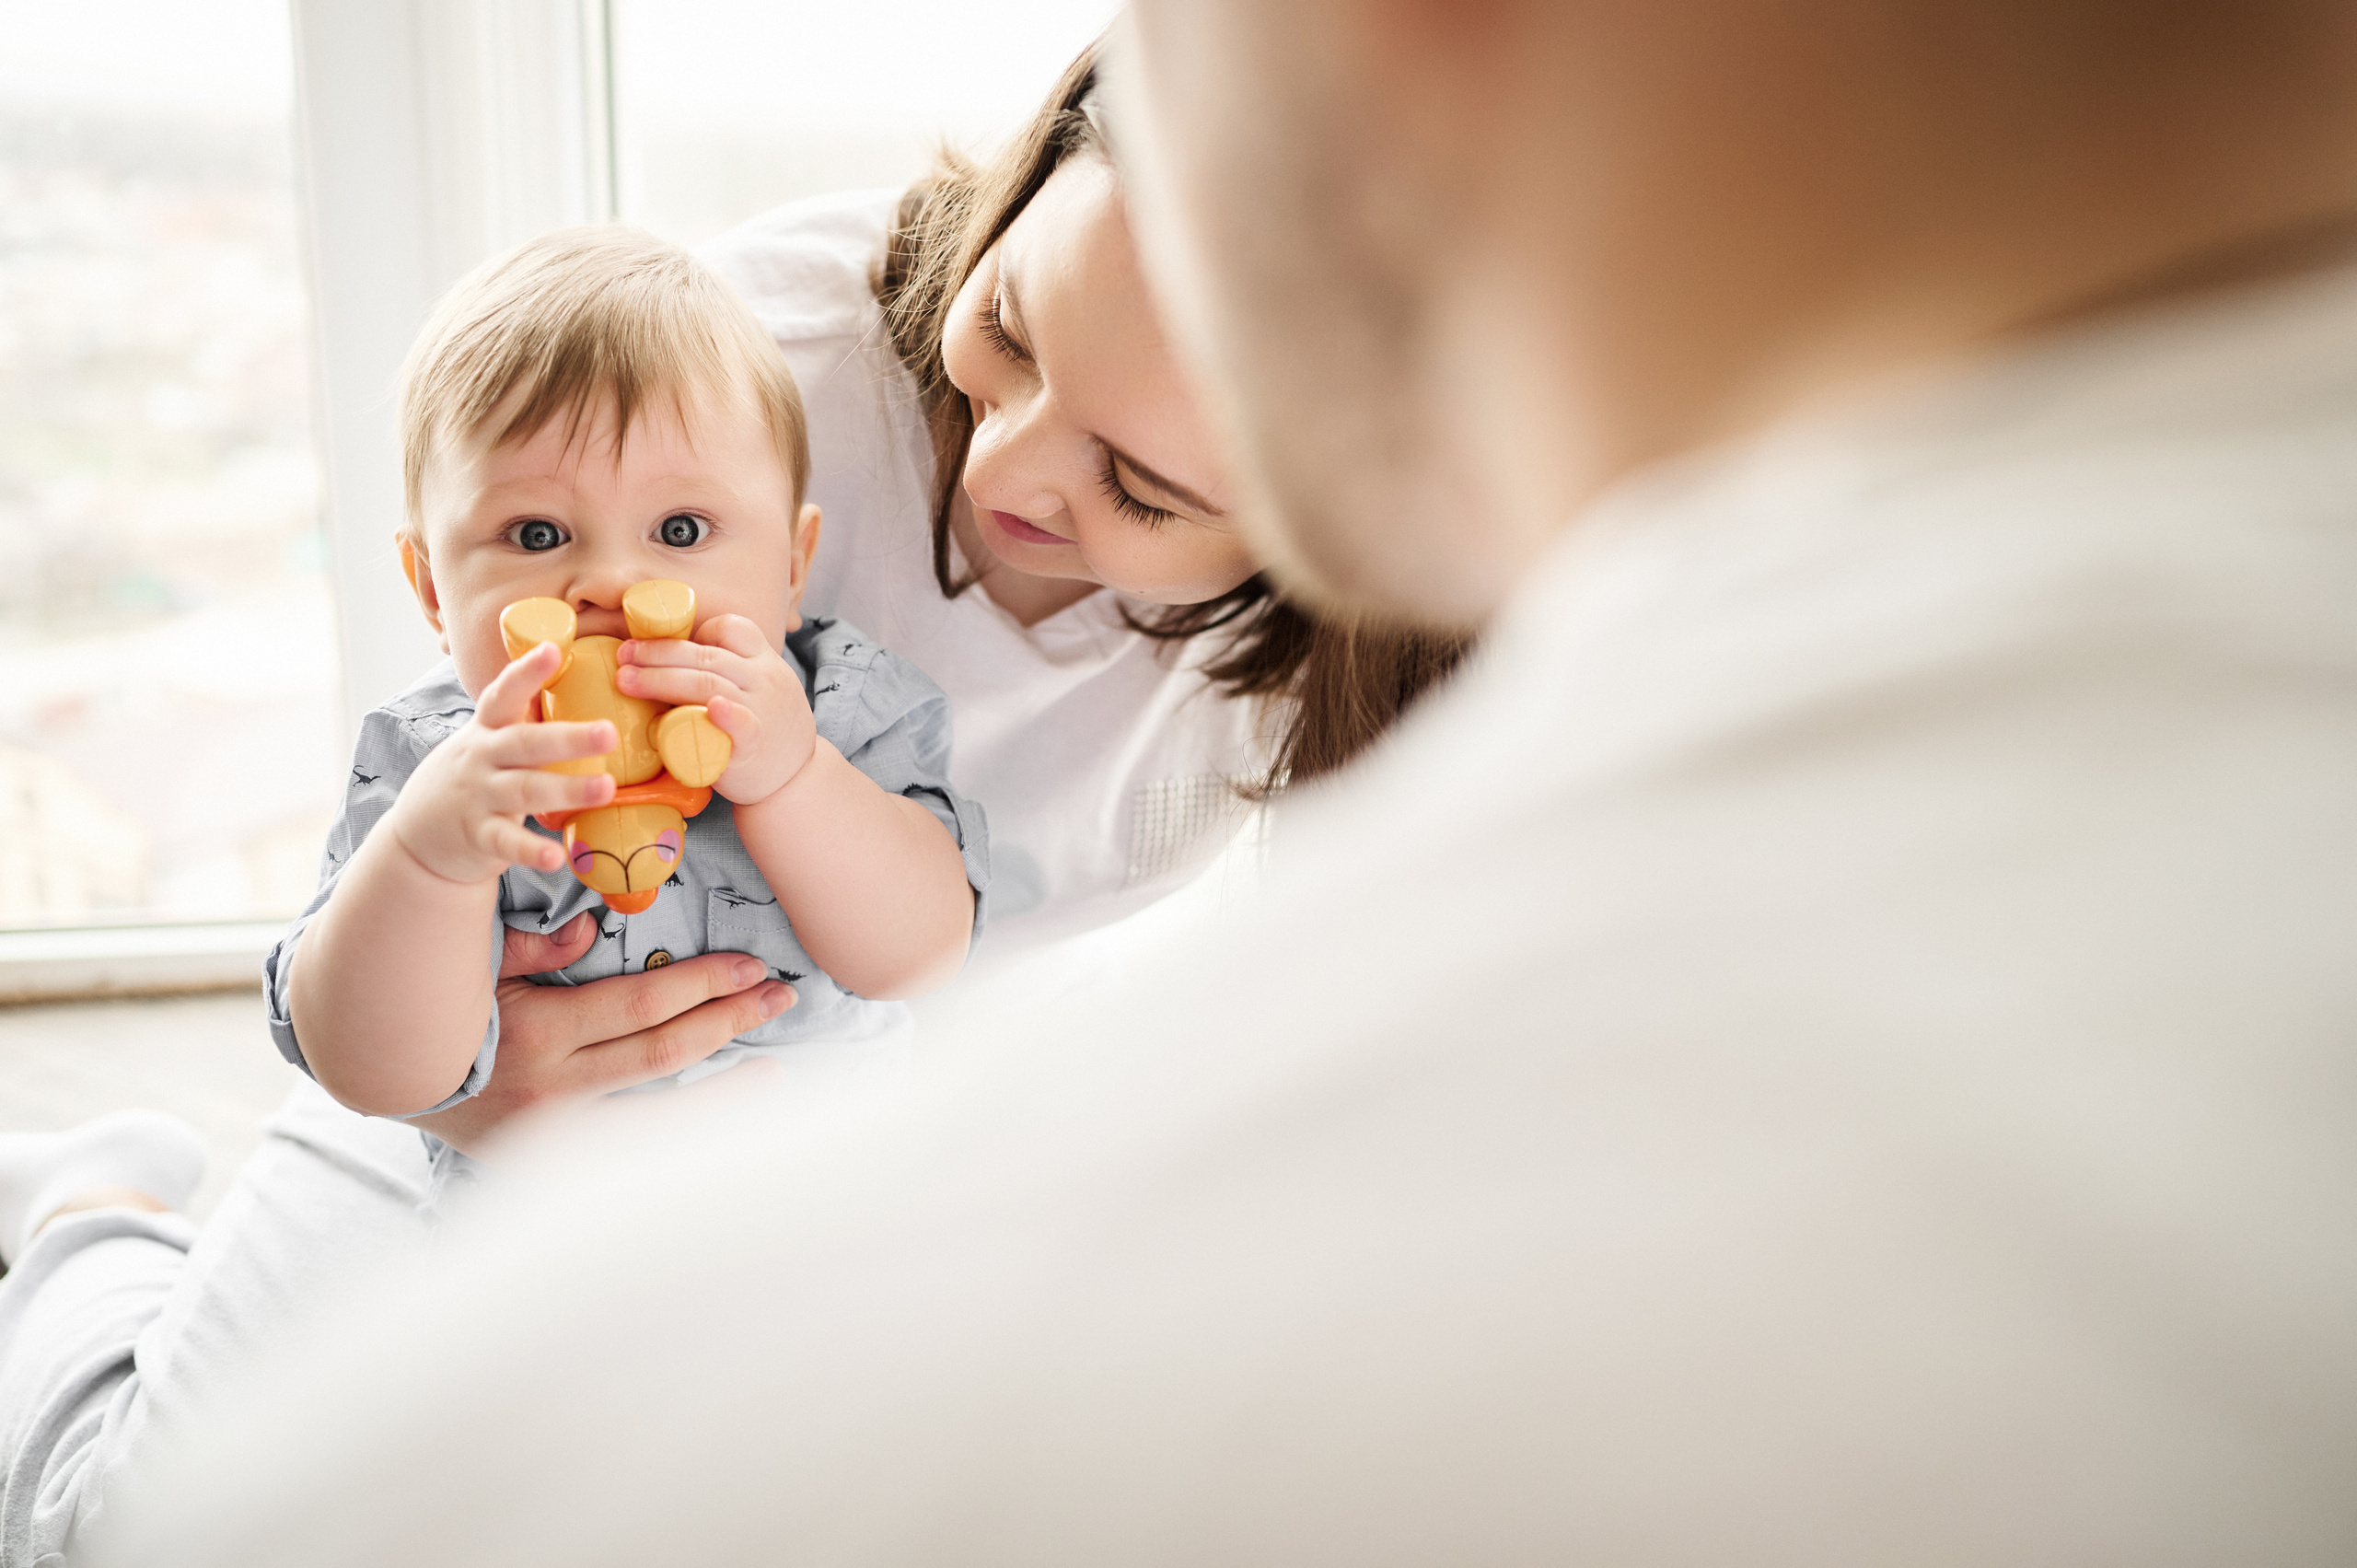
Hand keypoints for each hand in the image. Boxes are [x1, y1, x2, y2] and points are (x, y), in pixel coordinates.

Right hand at [386, 641, 617, 884]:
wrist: (419, 834)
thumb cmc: (473, 778)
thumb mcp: (488, 742)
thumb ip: (524, 721)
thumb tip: (578, 681)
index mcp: (488, 730)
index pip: (504, 695)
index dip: (526, 672)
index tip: (554, 649)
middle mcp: (481, 758)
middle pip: (525, 743)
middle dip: (568, 737)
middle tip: (608, 733)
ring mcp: (478, 797)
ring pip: (524, 790)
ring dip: (567, 789)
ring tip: (606, 788)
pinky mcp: (479, 837)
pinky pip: (507, 842)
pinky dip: (532, 850)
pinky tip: (557, 857)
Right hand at [409, 912, 798, 1154]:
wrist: (396, 1087)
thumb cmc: (445, 1012)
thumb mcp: (479, 969)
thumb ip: (536, 947)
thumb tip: (595, 928)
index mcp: (537, 1030)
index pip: (642, 1004)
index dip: (704, 984)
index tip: (751, 966)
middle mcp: (554, 1086)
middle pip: (665, 1051)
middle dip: (730, 1021)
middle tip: (781, 996)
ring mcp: (558, 1133)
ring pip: (661, 1116)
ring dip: (725, 1091)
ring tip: (776, 1067)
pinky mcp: (558, 1160)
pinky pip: (634, 1148)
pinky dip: (685, 1134)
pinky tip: (725, 1117)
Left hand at [617, 615, 816, 805]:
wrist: (796, 780)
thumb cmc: (765, 732)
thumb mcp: (759, 690)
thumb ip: (726, 673)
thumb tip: (668, 659)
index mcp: (764, 662)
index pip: (731, 629)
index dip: (691, 631)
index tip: (658, 647)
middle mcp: (764, 680)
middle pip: (705, 656)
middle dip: (658, 653)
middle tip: (623, 656)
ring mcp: (762, 711)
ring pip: (708, 685)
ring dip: (662, 679)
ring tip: (627, 680)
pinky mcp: (755, 747)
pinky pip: (743, 725)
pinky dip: (727, 715)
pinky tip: (709, 709)